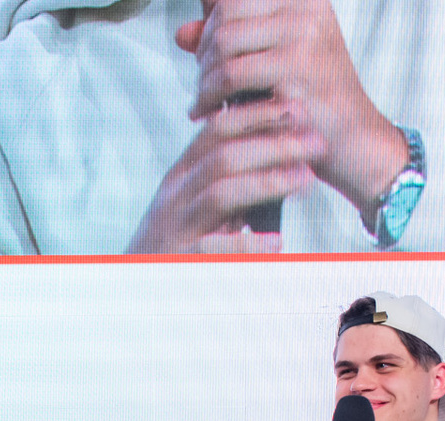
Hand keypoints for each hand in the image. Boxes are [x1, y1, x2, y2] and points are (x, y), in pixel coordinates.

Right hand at [128, 97, 321, 251]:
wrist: (128, 290)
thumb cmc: (174, 244)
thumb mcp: (193, 202)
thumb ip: (225, 178)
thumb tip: (278, 149)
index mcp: (181, 176)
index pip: (217, 130)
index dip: (258, 115)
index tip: (297, 107)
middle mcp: (175, 197)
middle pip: (224, 157)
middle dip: (274, 145)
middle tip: (316, 142)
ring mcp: (175, 230)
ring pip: (220, 194)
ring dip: (267, 182)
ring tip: (305, 179)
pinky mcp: (178, 263)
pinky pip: (212, 249)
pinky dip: (246, 244)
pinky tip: (276, 242)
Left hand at [178, 0, 408, 214]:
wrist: (352, 141)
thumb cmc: (308, 101)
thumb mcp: (268, 62)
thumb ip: (229, 43)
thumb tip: (182, 33)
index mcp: (301, 1)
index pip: (232, 0)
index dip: (209, 29)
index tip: (206, 59)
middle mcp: (306, 11)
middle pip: (225, 18)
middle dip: (203, 55)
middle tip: (203, 86)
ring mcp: (304, 38)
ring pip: (223, 45)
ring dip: (204, 79)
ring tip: (205, 103)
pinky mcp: (296, 71)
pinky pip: (230, 77)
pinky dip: (209, 98)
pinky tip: (208, 115)